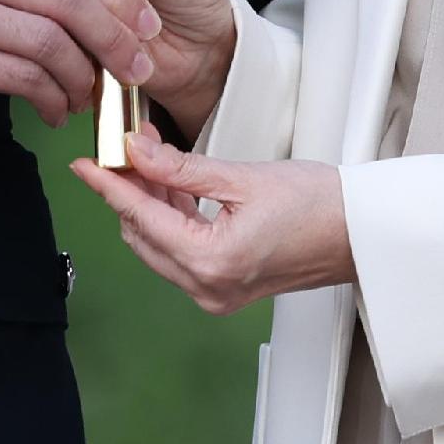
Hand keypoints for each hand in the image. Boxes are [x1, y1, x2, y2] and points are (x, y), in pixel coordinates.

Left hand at [70, 130, 354, 313]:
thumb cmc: (318, 205)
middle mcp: (207, 288)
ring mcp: (215, 294)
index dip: (108, 185)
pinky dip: (169, 222)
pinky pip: (179, 255)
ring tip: (150, 160)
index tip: (84, 163)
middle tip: (125, 149)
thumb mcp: (242, 176)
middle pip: (141, 236)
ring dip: (148, 206)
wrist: (359, 233)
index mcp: (212, 261)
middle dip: (128, 192)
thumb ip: (181, 169)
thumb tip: (136, 152)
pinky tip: (172, 188)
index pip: (141, 217)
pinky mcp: (224, 290)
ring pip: (157, 246)